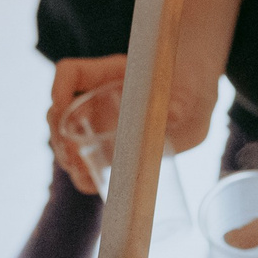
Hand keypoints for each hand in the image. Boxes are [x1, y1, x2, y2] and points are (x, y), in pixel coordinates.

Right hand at [46, 54, 214, 193]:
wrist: (197, 104)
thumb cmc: (192, 91)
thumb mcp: (191, 95)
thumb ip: (183, 102)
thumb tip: (174, 113)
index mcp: (111, 75)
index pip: (71, 73)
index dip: (60, 86)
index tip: (60, 106)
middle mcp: (98, 98)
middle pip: (60, 112)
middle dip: (59, 135)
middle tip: (74, 158)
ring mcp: (99, 123)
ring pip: (67, 139)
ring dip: (67, 158)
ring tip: (82, 175)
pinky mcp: (109, 148)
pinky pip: (86, 161)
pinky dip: (82, 174)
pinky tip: (90, 184)